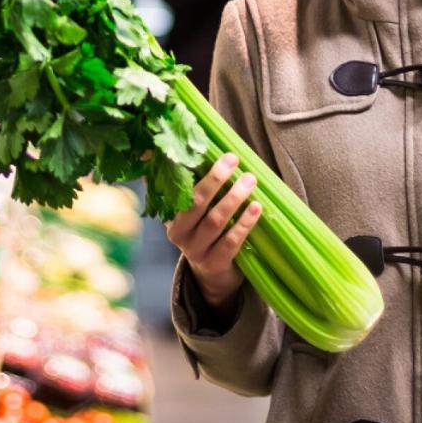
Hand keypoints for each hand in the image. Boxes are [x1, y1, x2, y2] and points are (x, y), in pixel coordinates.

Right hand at [165, 153, 261, 308]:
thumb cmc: (203, 232)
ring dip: (233, 199)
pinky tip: (256, 207)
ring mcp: (196, 251)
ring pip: (215, 221)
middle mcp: (179, 235)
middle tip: (233, 159)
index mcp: (171, 217)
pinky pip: (231, 241)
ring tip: (249, 180)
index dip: (197, 172)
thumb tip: (164, 149)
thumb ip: (186, 186)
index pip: (181, 192)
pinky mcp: (215, 264)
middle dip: (215, 179)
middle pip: (197, 204)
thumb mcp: (191, 213)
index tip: (212, 153)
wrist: (210, 274)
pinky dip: (244, 223)